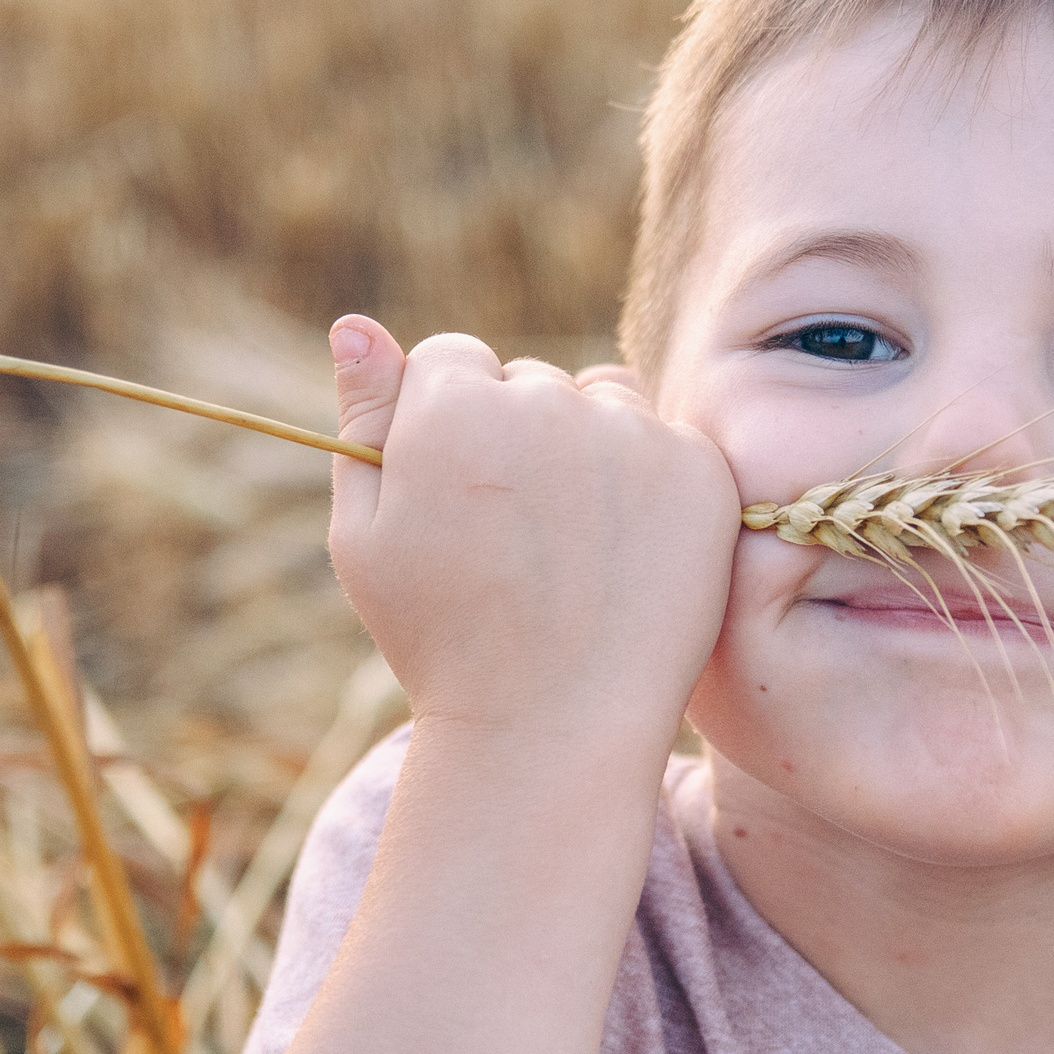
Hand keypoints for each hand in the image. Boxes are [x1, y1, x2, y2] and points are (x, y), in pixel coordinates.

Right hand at [327, 315, 739, 750]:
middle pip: (530, 379)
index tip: (459, 495)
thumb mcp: (366, 535)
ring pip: (604, 401)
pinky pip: (667, 443)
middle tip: (516, 538)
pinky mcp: (700, 471)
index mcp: (454, 405)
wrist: (552, 728)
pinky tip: (625, 555)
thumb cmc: (442, 639)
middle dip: (517, 433)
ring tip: (572, 544)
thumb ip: (364, 420)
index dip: (447, 426)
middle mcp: (548, 401)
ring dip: (589, 445)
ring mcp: (633, 434)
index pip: (453, 359)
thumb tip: (354, 324)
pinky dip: (651, 484)